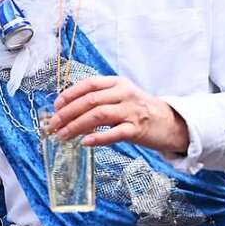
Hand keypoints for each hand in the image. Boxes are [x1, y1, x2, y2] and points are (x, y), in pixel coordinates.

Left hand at [46, 76, 188, 152]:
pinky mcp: (137, 129)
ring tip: (63, 135)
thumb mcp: (120, 98)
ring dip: (76, 126)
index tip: (56, 106)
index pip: (89, 85)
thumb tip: (66, 111)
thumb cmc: (139, 111)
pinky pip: (114, 133)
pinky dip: (98, 138)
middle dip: (67, 113)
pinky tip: (85, 142)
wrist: (171, 123)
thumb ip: (98, 100)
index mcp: (117, 83)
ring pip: (98, 115)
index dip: (69, 94)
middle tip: (53, 125)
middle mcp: (124, 94)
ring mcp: (132, 111)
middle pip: (90, 101)